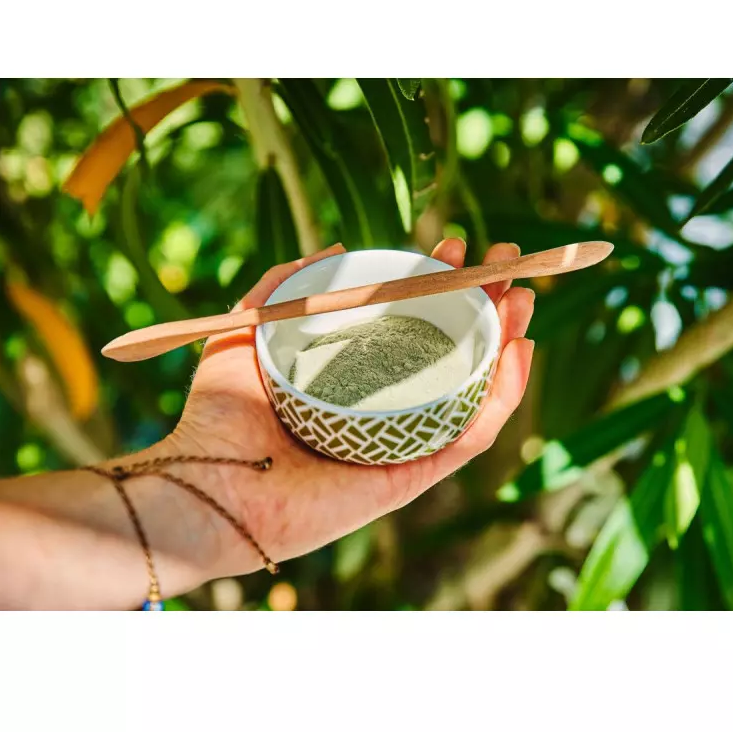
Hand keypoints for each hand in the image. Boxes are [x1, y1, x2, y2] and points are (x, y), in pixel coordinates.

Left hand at [164, 238, 534, 581]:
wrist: (210, 484)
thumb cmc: (220, 415)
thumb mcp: (247, 330)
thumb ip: (283, 287)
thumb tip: (335, 248)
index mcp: (354, 377)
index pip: (411, 326)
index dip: (438, 285)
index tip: (452, 246)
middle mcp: (385, 407)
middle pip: (452, 352)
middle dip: (484, 304)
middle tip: (503, 262)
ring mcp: (403, 440)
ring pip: (473, 389)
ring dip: (506, 342)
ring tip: (522, 298)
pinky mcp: (415, 474)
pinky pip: (474, 434)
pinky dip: (504, 395)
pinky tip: (517, 351)